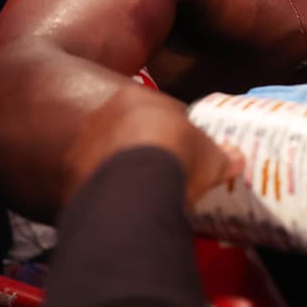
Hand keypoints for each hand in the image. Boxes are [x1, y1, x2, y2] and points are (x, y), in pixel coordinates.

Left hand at [63, 84, 242, 206]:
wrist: (134, 186)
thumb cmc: (176, 155)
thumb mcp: (210, 157)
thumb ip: (221, 156)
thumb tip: (237, 158)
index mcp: (135, 97)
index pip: (157, 112)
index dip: (172, 133)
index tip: (182, 153)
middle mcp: (102, 114)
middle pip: (125, 131)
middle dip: (140, 149)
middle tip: (159, 174)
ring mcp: (80, 143)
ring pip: (103, 155)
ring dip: (118, 172)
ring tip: (139, 196)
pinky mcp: (69, 175)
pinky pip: (90, 183)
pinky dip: (104, 194)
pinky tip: (120, 209)